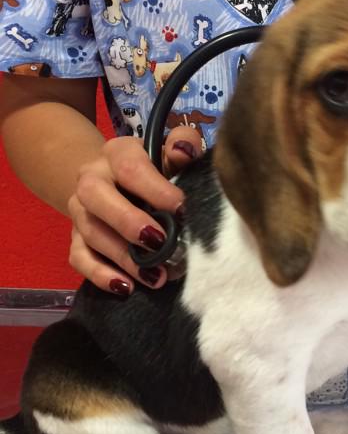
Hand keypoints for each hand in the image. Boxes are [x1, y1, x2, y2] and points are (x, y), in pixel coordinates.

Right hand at [68, 127, 203, 294]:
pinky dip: (101, 275)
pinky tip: (126, 287)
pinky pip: (80, 258)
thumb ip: (183, 145)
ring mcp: (81, 211)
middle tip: (160, 243)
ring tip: (155, 276)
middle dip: (128, 222)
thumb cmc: (157, 171)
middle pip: (96, 196)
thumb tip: (185, 151)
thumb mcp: (170, 154)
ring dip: (123, 257)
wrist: (119, 184)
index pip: (130, 167)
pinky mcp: (76, 239)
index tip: (182, 210)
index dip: (156, 189)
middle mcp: (91, 179)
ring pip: (90, 233)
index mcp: (117, 153)